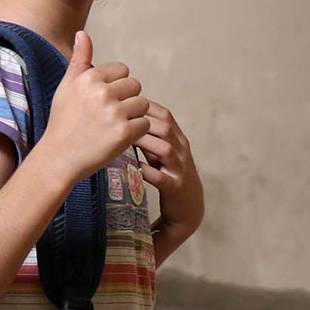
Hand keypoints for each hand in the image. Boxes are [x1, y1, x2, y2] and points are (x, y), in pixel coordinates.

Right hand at [42, 30, 150, 181]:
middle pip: (135, 86)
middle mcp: (102, 92)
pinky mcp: (123, 133)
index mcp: (89, 78)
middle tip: (109, 116)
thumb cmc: (62, 122)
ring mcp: (114, 113)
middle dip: (127, 100)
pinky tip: (118, 138)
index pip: (122, 70)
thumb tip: (82, 33)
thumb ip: (79, 60)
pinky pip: (144, 124)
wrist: (58, 158)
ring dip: (133, 116)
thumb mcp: (66, 87)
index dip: (116, 86)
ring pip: (142, 105)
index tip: (103, 101)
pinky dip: (136, 132)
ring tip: (114, 126)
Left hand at [138, 102, 203, 235]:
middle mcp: (181, 151)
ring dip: (146, 143)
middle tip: (120, 121)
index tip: (126, 104)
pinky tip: (134, 167)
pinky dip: (147, 171)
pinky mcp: (175, 188)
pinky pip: (161, 178)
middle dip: (143, 122)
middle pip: (166, 128)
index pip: (165, 115)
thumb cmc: (170, 173)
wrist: (188, 205)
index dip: (146, 106)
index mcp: (178, 139)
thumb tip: (126, 117)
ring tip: (126, 140)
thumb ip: (149, 136)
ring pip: (166, 150)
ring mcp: (179, 169)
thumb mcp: (162, 152)